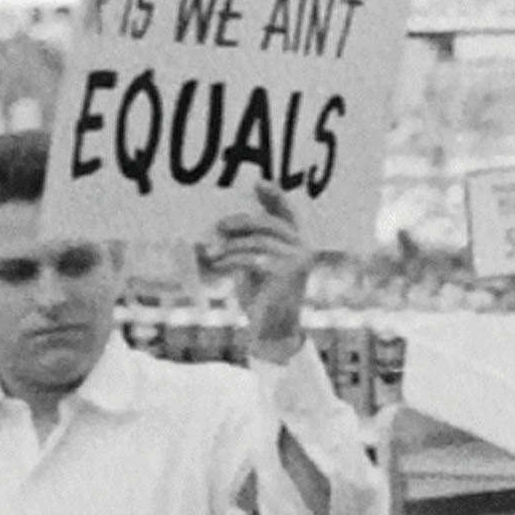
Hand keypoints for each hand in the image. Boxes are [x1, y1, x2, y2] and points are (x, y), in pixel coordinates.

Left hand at [209, 182, 312, 362]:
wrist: (273, 331)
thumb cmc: (262, 297)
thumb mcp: (255, 264)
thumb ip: (249, 243)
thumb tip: (222, 223)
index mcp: (298, 243)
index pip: (287, 212)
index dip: (275, 195)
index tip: (257, 183)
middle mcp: (303, 248)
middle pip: (267, 223)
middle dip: (240, 222)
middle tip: (218, 226)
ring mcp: (298, 260)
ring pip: (257, 241)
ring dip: (230, 246)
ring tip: (211, 254)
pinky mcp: (287, 273)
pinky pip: (252, 257)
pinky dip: (230, 259)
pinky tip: (216, 265)